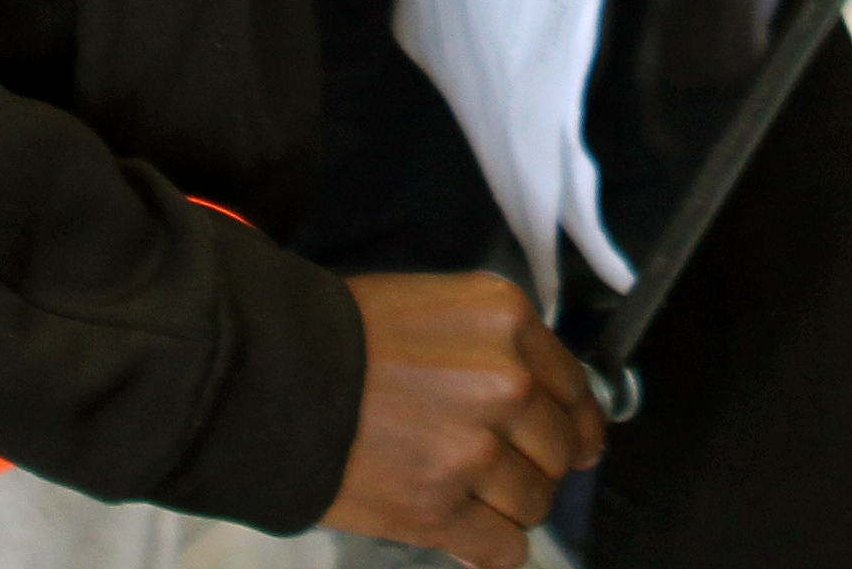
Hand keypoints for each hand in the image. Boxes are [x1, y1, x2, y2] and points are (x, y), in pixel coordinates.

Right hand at [326, 269, 604, 568]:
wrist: (271, 374)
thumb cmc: (342, 335)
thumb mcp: (438, 306)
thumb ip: (495, 348)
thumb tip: (539, 401)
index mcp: (508, 321)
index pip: (575, 388)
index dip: (579, 423)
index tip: (579, 444)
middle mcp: (505, 382)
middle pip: (561, 450)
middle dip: (540, 466)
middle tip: (507, 471)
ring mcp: (475, 449)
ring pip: (535, 502)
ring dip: (511, 508)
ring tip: (472, 497)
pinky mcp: (439, 508)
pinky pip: (503, 549)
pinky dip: (494, 551)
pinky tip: (477, 538)